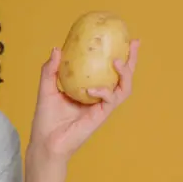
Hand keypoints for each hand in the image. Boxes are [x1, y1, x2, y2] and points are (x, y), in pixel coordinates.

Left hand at [27, 39, 139, 161]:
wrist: (46, 142)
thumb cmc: (47, 120)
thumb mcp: (47, 89)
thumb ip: (51, 70)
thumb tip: (57, 49)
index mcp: (91, 89)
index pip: (109, 71)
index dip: (119, 56)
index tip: (124, 39)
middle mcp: (101, 97)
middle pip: (124, 77)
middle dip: (132, 60)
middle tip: (136, 44)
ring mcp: (103, 106)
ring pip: (124, 88)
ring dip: (125, 74)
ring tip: (117, 62)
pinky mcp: (102, 116)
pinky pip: (110, 101)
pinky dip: (104, 92)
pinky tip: (92, 89)